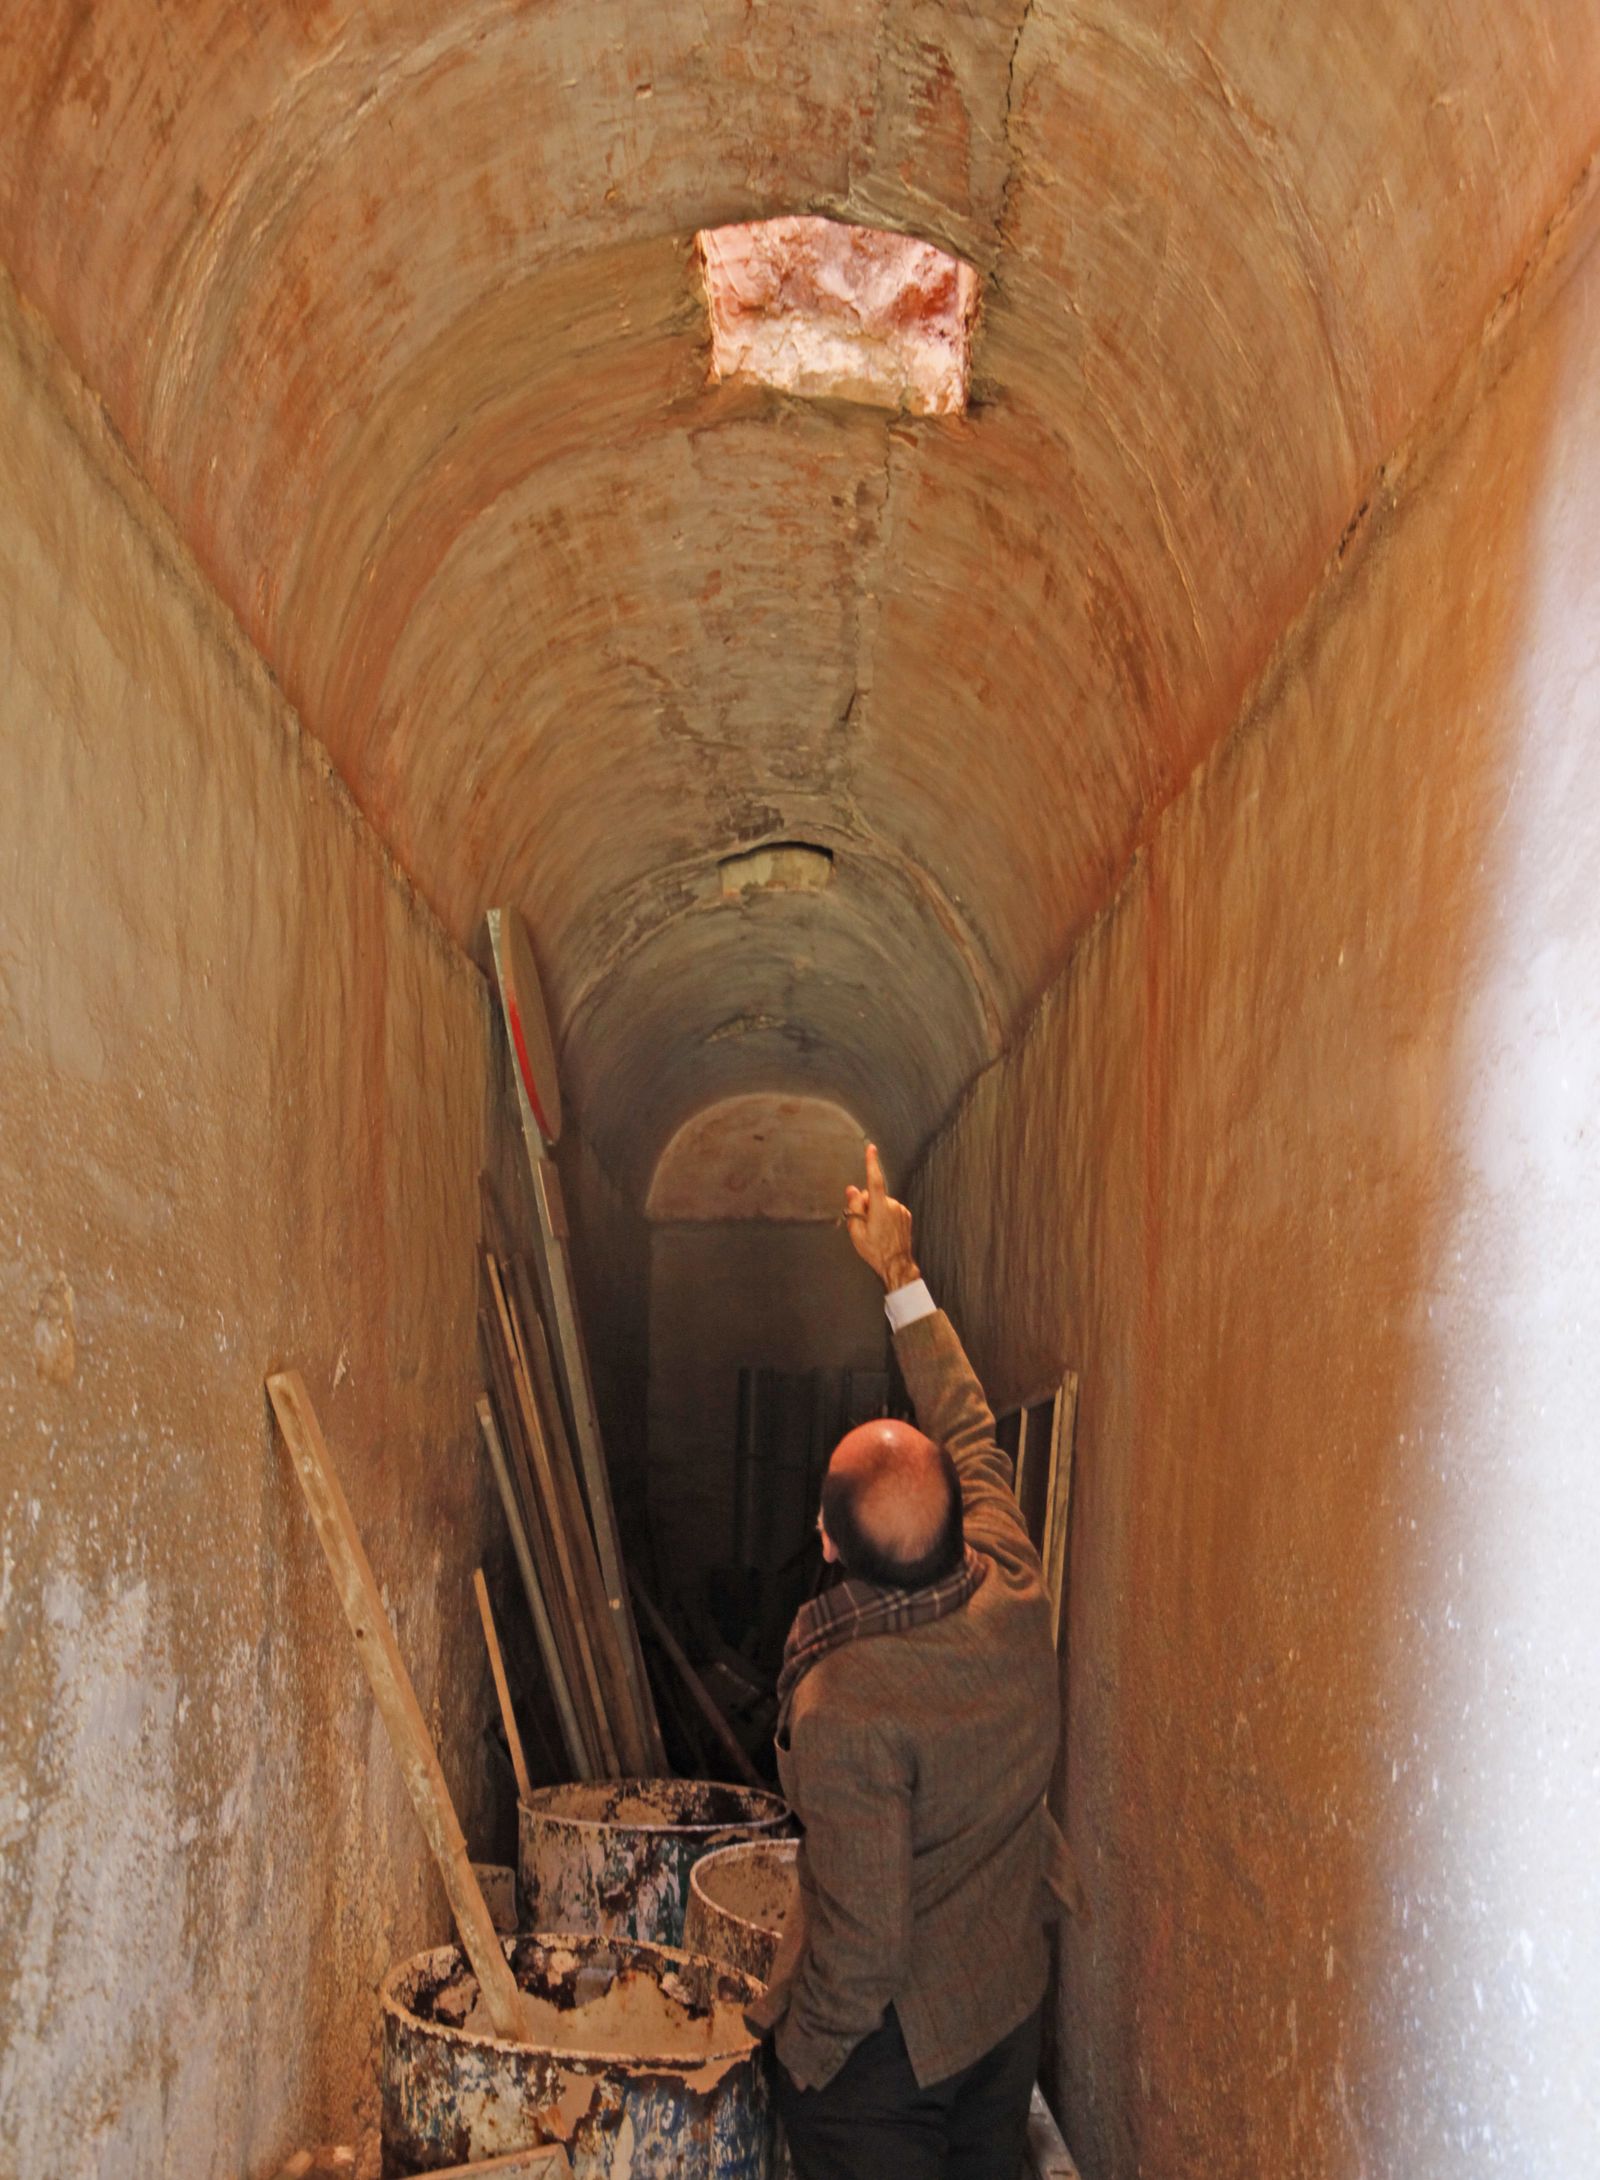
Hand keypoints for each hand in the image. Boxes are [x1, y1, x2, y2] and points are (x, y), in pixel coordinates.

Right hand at [843, 1143, 918, 1291]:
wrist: (896, 1264)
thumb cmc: (874, 1250)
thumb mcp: (856, 1231)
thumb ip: (854, 1207)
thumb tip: (852, 1190)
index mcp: (880, 1208)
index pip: (875, 1181)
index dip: (872, 1163)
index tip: (871, 1149)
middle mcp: (893, 1205)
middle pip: (873, 1195)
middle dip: (866, 1205)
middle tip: (864, 1225)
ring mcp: (901, 1210)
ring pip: (882, 1203)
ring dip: (876, 1212)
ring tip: (875, 1231)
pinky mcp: (906, 1215)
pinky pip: (890, 1209)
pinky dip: (885, 1215)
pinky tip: (884, 1230)